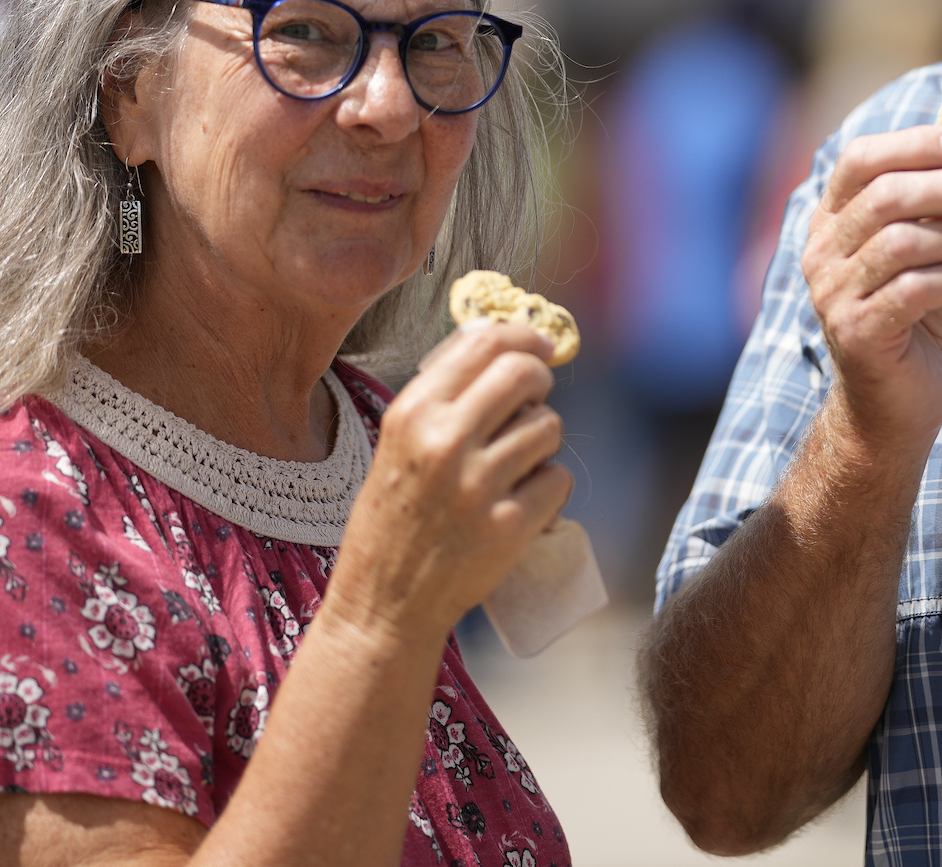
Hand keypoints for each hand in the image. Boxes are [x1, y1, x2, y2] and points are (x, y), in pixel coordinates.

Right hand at [326, 320, 570, 643]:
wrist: (384, 604)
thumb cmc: (392, 519)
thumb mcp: (397, 444)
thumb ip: (443, 397)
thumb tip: (500, 342)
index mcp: (412, 414)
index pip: (484, 344)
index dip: (523, 336)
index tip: (540, 343)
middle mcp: (445, 442)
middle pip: (526, 374)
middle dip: (540, 380)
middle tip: (533, 400)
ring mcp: (479, 485)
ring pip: (549, 426)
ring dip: (542, 440)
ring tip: (515, 464)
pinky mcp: (510, 525)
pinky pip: (558, 478)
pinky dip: (549, 487)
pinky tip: (521, 501)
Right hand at [801, 125, 941, 451]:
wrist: (894, 406)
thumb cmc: (918, 316)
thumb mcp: (933, 251)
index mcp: (832, 220)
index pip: (861, 159)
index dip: (915, 143)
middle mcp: (822, 252)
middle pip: (886, 195)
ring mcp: (833, 294)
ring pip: (903, 241)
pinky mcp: (857, 332)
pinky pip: (915, 289)